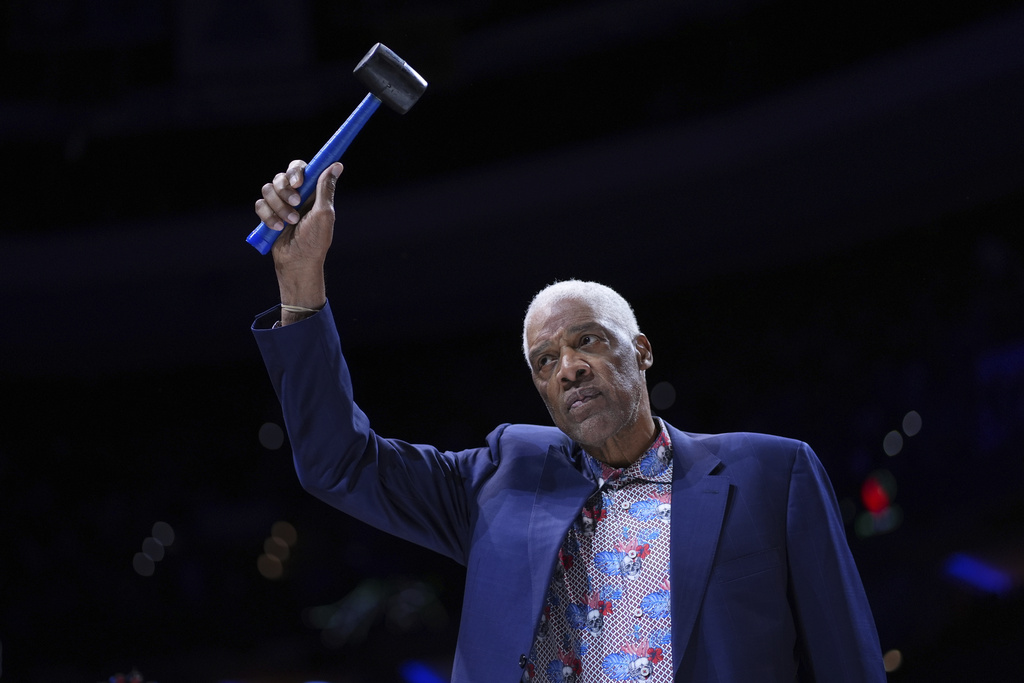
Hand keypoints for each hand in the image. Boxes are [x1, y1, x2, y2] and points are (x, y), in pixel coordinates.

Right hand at [254, 160, 342, 320]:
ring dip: (278, 206)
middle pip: (281, 176)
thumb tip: (337, 165)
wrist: (298, 262)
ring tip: (290, 222)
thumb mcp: (324, 213)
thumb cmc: (316, 240)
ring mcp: (279, 204)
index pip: (300, 168)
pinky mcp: (268, 215)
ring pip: (267, 189)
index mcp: (310, 192)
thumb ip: (326, 188)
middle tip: (295, 205)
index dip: (296, 171)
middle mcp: (294, 195)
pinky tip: (277, 228)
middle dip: (285, 190)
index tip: (298, 183)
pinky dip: (268, 216)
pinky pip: (260, 204)